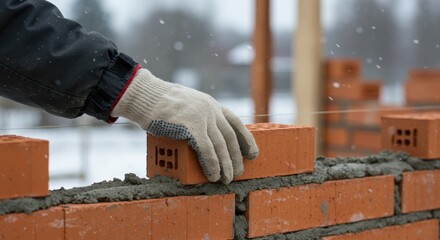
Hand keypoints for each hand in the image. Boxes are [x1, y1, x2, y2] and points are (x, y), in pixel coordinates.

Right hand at [111, 68, 258, 183]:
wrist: (146, 96)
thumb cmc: (161, 104)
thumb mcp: (187, 104)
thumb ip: (199, 117)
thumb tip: (205, 138)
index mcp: (211, 104)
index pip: (235, 123)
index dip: (246, 139)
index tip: (253, 153)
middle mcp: (210, 110)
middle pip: (230, 138)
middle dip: (236, 158)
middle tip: (239, 172)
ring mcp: (202, 117)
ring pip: (220, 146)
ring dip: (226, 165)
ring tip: (227, 179)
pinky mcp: (191, 127)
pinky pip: (206, 150)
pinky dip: (212, 165)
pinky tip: (214, 175)